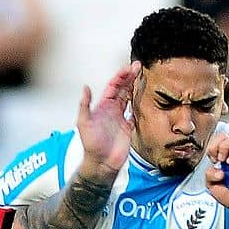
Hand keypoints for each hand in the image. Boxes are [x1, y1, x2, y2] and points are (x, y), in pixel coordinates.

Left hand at [74, 62, 137, 176]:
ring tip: (143, 76)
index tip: (129, 68)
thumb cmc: (91, 145)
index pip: (113, 86)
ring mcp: (121, 118)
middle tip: (139, 66)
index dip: (120, 76)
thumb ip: (85, 105)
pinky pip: (135, 113)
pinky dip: (139, 105)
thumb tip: (85, 87)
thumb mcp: (83, 123)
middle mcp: (112, 110)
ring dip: (135, 87)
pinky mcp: (128, 128)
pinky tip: (144, 97)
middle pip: (123, 89)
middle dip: (130, 77)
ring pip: (129, 98)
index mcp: (102, 106)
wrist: (102, 163)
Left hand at [202, 130, 228, 212]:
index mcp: (222, 158)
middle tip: (217, 159)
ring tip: (225, 161)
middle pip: (225, 135)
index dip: (212, 147)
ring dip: (226, 147)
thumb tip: (218, 169)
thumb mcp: (212, 186)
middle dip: (217, 145)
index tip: (213, 160)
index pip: (217, 141)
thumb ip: (209, 175)